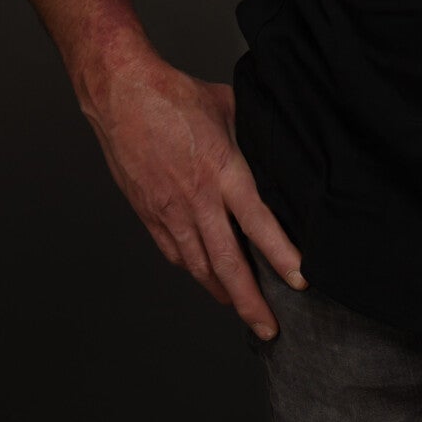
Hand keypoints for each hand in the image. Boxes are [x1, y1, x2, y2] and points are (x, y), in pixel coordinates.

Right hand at [88, 48, 304, 340]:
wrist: (121, 94)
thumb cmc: (175, 96)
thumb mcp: (230, 109)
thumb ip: (254, 137)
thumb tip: (277, 149)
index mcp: (222, 172)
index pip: (258, 224)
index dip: (281, 256)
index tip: (300, 280)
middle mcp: (196, 199)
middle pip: (227, 262)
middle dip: (250, 301)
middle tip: (268, 327)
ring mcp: (168, 210)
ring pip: (198, 265)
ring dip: (222, 292)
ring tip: (241, 307)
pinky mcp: (148, 212)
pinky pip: (174, 252)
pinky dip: (194, 269)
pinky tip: (205, 275)